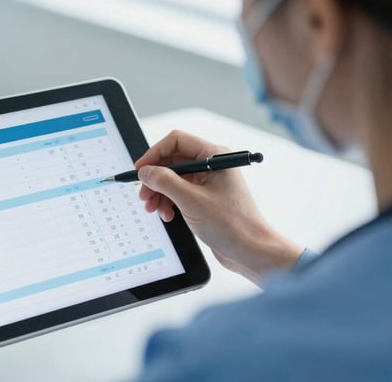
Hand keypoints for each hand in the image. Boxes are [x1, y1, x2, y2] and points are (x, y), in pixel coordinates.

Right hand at [135, 131, 302, 284]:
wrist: (251, 251)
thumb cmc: (232, 225)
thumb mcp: (191, 201)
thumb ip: (165, 182)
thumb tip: (145, 171)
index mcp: (214, 156)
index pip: (176, 141)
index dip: (154, 153)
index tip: (140, 170)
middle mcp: (211, 165)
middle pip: (172, 161)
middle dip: (155, 179)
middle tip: (144, 196)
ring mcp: (208, 182)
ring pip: (173, 178)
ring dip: (159, 193)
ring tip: (154, 209)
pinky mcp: (205, 198)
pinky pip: (179, 193)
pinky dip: (169, 202)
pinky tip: (168, 215)